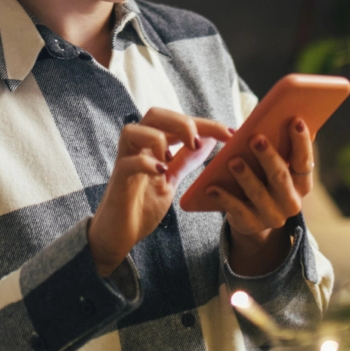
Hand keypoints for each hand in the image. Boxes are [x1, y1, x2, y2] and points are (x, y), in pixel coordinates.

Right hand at [89, 108, 233, 275]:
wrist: (118, 235)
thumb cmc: (141, 206)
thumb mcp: (170, 179)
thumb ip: (184, 160)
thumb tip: (207, 141)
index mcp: (151, 145)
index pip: (179, 122)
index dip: (206, 124)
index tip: (231, 133)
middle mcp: (137, 148)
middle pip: (154, 114)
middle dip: (182, 122)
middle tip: (199, 142)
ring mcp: (125, 161)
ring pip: (134, 130)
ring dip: (159, 138)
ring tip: (172, 159)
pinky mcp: (119, 180)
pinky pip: (128, 162)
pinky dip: (146, 163)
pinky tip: (161, 172)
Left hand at [205, 117, 313, 275]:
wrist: (253, 218)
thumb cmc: (264, 180)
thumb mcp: (274, 167)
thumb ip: (278, 148)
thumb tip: (274, 117)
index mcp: (301, 183)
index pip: (305, 161)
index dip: (301, 141)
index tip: (295, 120)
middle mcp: (291, 202)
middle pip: (281, 177)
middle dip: (269, 157)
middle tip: (256, 139)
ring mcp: (272, 215)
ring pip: (258, 193)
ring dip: (246, 176)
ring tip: (233, 160)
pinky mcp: (251, 224)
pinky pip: (237, 209)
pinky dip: (224, 197)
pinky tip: (211, 187)